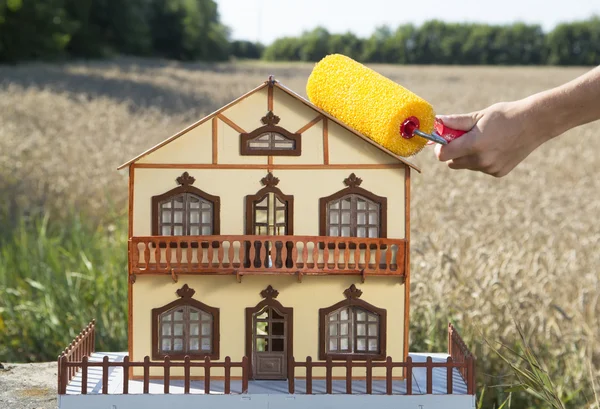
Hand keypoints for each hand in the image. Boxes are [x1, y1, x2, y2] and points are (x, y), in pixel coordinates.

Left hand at [434, 100, 551, 177]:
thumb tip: (437, 122)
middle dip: (453, 152)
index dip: (440, 147)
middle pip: (452, 163)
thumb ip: (456, 122)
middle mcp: (481, 160)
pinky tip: (495, 148)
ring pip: (466, 166)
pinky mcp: (498, 173)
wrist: (535, 123)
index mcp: (474, 144)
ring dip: (468, 156)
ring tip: (484, 141)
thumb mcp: (479, 115)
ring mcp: (490, 168)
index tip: (443, 140)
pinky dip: (482, 160)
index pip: (443, 155)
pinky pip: (480, 168)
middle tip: (463, 138)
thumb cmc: (505, 115)